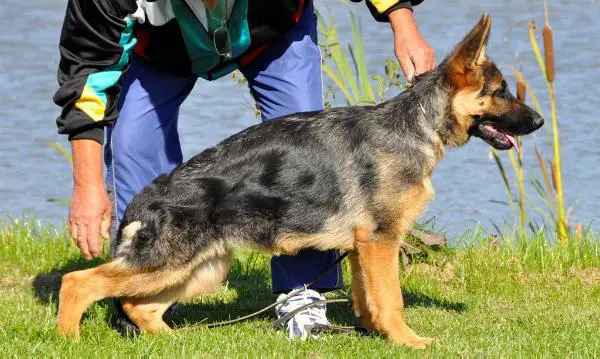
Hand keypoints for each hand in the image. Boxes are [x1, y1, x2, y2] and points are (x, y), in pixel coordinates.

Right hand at [69, 139, 109, 258]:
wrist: (86, 184)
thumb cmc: (100, 196)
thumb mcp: (108, 210)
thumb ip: (105, 225)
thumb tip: (104, 237)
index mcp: (92, 221)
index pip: (92, 240)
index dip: (94, 249)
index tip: (96, 254)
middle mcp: (81, 222)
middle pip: (82, 241)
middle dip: (86, 251)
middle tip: (89, 257)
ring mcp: (74, 219)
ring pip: (74, 237)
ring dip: (79, 245)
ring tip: (84, 251)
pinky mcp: (70, 216)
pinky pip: (71, 230)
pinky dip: (73, 237)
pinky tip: (77, 240)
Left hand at [389, 8, 434, 81]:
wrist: (407, 29)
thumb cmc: (402, 43)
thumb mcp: (401, 57)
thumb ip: (407, 70)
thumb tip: (411, 82)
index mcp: (422, 57)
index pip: (422, 75)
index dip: (416, 81)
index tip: (410, 83)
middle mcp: (429, 56)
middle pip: (427, 74)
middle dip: (420, 79)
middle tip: (411, 79)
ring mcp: (432, 54)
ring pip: (430, 71)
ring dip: (423, 74)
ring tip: (414, 73)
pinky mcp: (432, 53)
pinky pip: (431, 65)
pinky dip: (426, 70)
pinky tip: (418, 69)